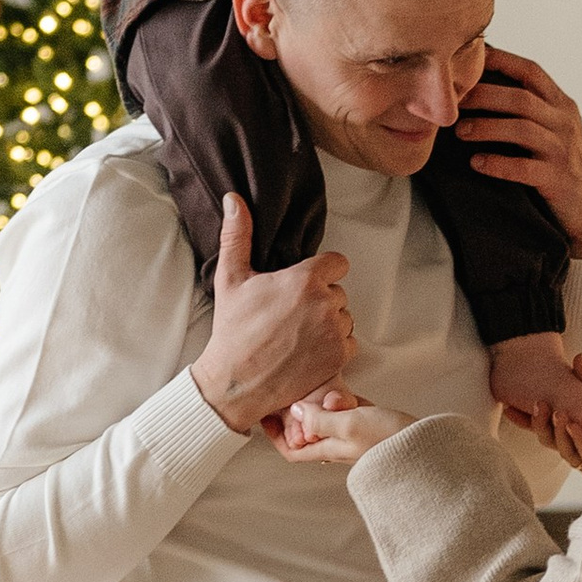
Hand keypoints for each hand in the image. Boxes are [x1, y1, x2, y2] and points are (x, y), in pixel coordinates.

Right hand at [192, 196, 355, 433]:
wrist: (236, 381)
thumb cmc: (233, 330)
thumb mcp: (231, 278)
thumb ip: (237, 235)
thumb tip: (234, 200)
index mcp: (304, 279)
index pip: (337, 263)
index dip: (322, 271)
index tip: (304, 284)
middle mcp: (325, 304)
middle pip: (339, 291)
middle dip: (321, 299)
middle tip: (292, 313)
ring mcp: (335, 333)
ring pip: (345, 317)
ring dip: (329, 322)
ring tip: (299, 332)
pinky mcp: (339, 359)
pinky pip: (350, 343)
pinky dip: (335, 347)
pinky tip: (309, 350)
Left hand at [275, 386, 410, 463]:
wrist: (425, 446)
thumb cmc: (388, 439)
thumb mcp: (347, 425)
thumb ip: (319, 418)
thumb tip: (294, 411)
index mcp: (328, 449)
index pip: (292, 450)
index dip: (276, 436)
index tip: (266, 415)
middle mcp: (338, 444)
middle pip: (307, 430)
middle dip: (301, 412)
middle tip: (299, 394)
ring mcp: (355, 434)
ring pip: (327, 418)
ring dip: (323, 402)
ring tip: (325, 391)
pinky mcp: (370, 424)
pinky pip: (348, 411)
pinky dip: (342, 399)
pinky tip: (342, 389)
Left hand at [454, 49, 581, 256]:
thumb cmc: (563, 166)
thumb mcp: (554, 129)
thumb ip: (530, 109)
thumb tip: (484, 88)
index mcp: (561, 105)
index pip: (531, 72)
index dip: (501, 61)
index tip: (471, 58)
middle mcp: (564, 123)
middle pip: (521, 98)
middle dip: (484, 95)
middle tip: (454, 101)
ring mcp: (562, 150)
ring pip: (521, 129)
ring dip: (486, 128)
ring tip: (460, 131)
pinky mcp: (558, 179)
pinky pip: (524, 168)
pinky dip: (498, 164)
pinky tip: (477, 163)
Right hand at [489, 339, 581, 480]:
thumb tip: (577, 356)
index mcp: (574, 435)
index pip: (543, 429)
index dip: (525, 420)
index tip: (507, 406)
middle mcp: (578, 450)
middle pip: (549, 441)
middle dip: (541, 424)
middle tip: (538, 403)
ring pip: (565, 451)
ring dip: (560, 432)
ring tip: (559, 413)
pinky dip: (580, 441)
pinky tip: (576, 426)